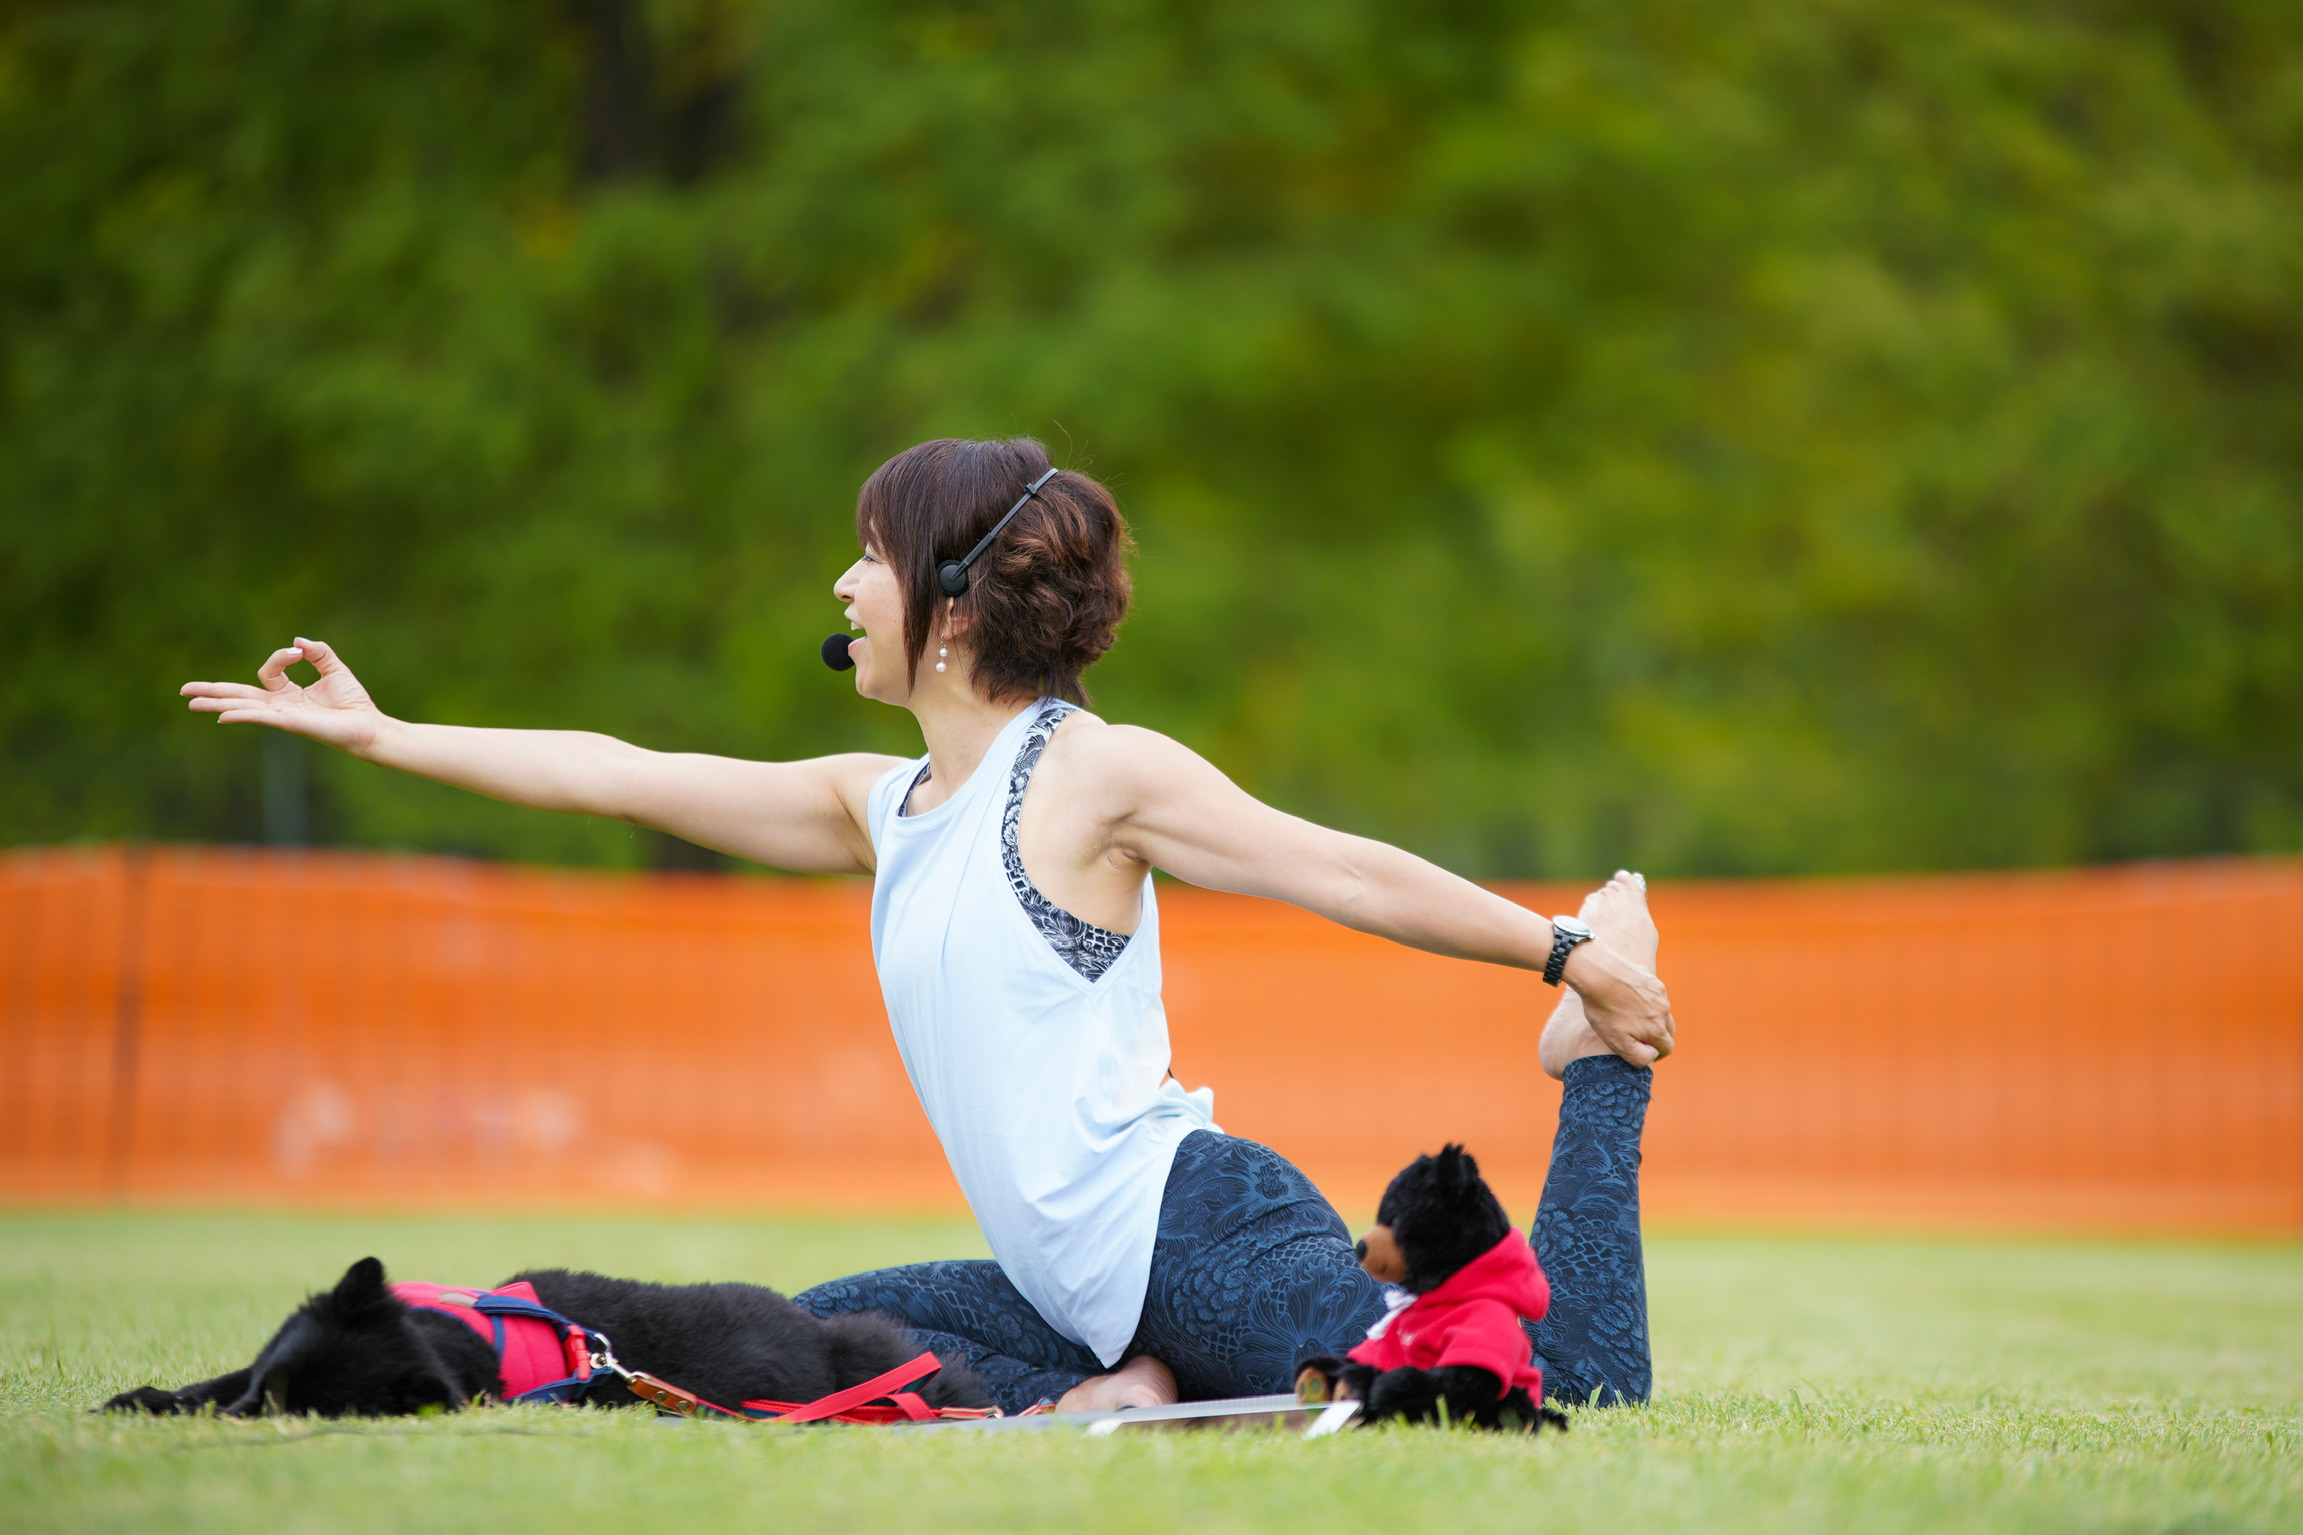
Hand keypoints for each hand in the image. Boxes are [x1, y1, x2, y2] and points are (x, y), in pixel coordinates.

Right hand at [179, 637, 388, 751]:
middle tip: (184, 691)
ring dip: (217, 704)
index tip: (300, 653)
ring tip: (191, 703)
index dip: (280, 657)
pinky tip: (223, 715)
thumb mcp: (335, 668)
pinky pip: (262, 718)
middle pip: (239, 696)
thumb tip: (297, 642)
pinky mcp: (291, 724)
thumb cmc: (354, 702)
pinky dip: (243, 715)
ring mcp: (282, 716)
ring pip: (243, 707)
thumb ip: (318, 652)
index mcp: (288, 694)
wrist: (369, 725)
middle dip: (212, 692)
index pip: (268, 672)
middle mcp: (280, 706)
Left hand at [1560, 939, 1673, 1067]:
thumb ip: (1639, 1056)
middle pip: (1669, 1030)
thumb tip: (1653, 1055)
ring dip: (1652, 1017)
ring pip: (1662, 1011)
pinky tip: (1628, 998)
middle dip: (1657, 1036)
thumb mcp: (1617, 1042)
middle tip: (1638, 1034)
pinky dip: (1646, 1000)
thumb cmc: (1604, 1009)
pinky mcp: (1652, 980)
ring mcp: (1659, 994)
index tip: (1642, 1050)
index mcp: (1658, 1029)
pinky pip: (1655, 995)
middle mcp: (1664, 1011)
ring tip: (1631, 1015)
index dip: (1656, 1053)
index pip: (1668, 1048)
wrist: (1597, 974)